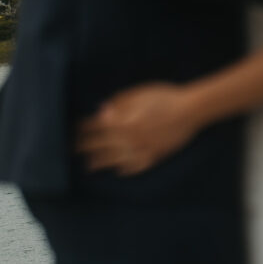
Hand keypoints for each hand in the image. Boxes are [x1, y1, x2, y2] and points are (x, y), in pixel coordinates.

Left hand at [75, 83, 200, 175]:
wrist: (190, 111)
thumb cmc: (165, 96)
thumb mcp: (140, 92)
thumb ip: (120, 102)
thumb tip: (101, 111)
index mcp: (123, 120)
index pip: (97, 126)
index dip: (84, 128)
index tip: (73, 130)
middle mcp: (128, 139)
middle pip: (101, 144)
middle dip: (85, 146)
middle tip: (71, 150)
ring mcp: (140, 151)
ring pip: (114, 159)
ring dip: (99, 162)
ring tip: (88, 166)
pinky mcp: (153, 158)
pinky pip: (134, 168)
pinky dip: (123, 170)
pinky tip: (118, 170)